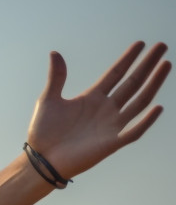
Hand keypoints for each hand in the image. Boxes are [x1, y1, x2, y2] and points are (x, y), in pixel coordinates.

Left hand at [26, 41, 169, 179]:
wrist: (41, 161)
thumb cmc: (43, 133)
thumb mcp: (48, 100)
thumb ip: (56, 77)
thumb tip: (55, 53)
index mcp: (92, 98)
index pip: (116, 74)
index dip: (128, 59)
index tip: (141, 43)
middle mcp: (106, 109)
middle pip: (132, 83)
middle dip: (147, 64)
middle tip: (162, 46)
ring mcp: (111, 125)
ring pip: (139, 101)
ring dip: (153, 83)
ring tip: (165, 64)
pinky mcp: (111, 143)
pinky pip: (134, 131)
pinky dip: (146, 121)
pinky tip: (157, 107)